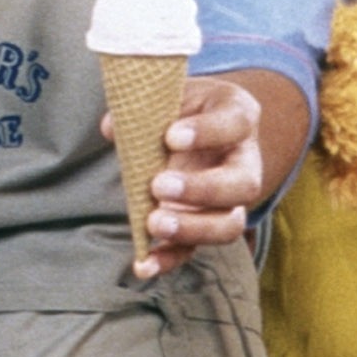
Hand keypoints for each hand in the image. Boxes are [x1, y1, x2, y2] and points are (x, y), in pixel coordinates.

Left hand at [110, 69, 307, 277]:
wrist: (205, 124)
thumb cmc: (189, 106)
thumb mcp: (175, 93)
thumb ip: (146, 105)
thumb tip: (111, 127)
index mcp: (239, 117)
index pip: (235, 123)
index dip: (207, 132)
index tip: (170, 136)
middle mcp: (245, 162)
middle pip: (244, 185)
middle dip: (202, 189)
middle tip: (159, 185)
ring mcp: (231, 201)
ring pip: (229, 225)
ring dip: (191, 229)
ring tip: (154, 223)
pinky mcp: (206, 225)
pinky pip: (196, 249)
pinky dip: (169, 259)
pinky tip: (143, 264)